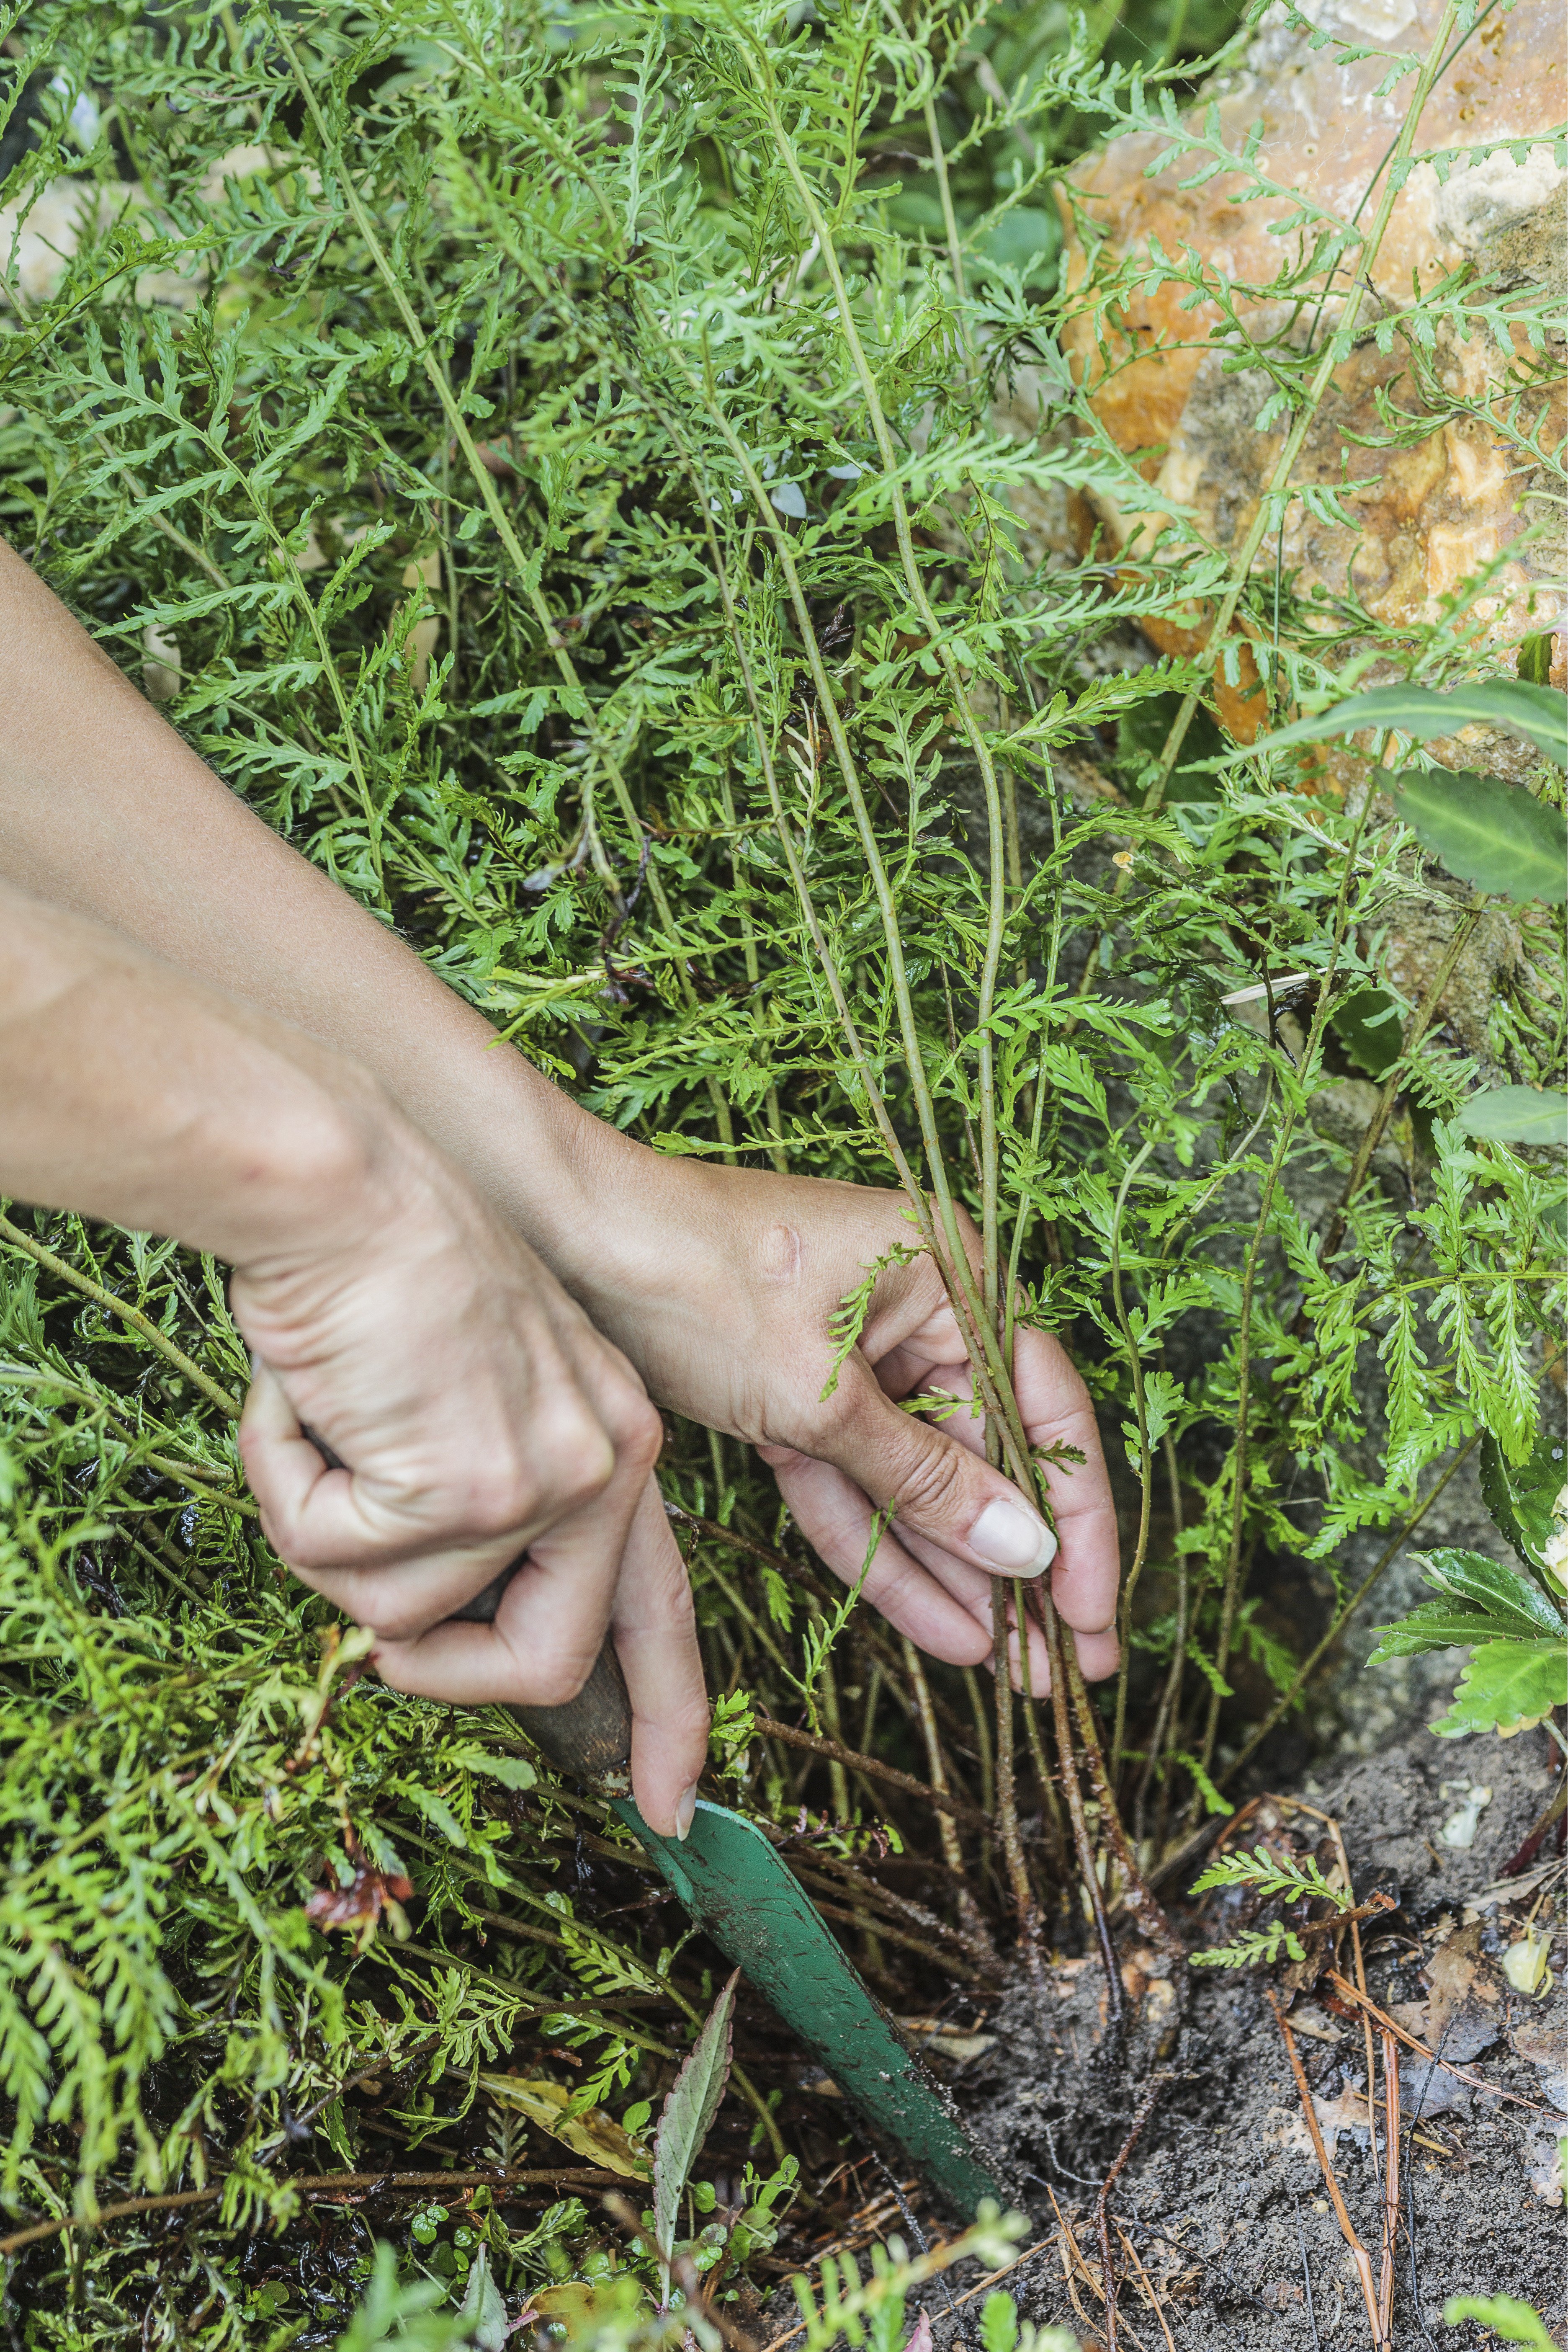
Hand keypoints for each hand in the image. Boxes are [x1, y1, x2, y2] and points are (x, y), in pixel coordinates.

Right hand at [231, 1124, 708, 1837]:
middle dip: (443, 1675)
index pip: (665, 1603)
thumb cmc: (383, 1270)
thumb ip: (475, 1511)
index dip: (669, 1711)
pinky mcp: (470, 1486)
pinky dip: (291, 1491)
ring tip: (324, 1424)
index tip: (669, 1802)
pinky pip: (339, 1561)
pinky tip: (309, 1406)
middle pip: (546, 1661)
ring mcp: (547, 1480)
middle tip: (373, 1632)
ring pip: (402, 1616)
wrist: (346, 1177)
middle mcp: (610, 1464)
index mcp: (620, 1442)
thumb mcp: (466, 1394)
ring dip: (325, 1531)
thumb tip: (409, 1629)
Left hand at [554, 1161, 1119, 1690]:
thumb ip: (925, 1479)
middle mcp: (921, 1310)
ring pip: (922, 1482)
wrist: (566, 1243)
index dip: (1075, 1522)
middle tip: (1061, 1667)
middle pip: (989, 1455)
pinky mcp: (803, 1392)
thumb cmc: (695, 1281)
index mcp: (953, 1275)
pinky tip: (938, 1624)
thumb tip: (1025, 1551)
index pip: (1045, 1413)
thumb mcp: (820, 1394)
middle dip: (1020, 1566)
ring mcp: (860, 1353)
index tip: (1094, 1615)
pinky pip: (857, 1481)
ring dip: (958, 1574)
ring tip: (1008, 1667)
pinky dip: (885, 1547)